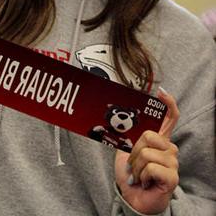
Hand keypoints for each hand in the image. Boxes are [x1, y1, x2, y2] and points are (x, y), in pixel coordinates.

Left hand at [115, 88, 179, 213]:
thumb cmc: (130, 174)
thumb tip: (116, 116)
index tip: (160, 92)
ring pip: (146, 152)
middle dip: (133, 151)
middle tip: (132, 164)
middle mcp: (169, 148)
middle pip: (149, 135)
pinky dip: (141, 176)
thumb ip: (127, 135)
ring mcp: (172, 163)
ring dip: (135, 166)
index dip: (168, 103)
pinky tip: (145, 182)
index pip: (170, 117)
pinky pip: (150, 167)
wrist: (132, 197)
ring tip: (139, 175)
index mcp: (159, 139)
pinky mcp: (172, 177)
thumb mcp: (126, 150)